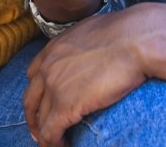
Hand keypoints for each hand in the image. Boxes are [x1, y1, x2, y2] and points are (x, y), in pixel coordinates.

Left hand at [24, 3, 165, 145]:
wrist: (135, 39)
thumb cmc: (124, 32)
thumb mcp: (92, 31)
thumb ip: (80, 44)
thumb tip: (88, 52)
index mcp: (54, 47)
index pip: (34, 74)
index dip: (37, 93)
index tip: (43, 105)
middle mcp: (48, 66)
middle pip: (30, 99)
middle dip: (34, 118)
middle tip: (41, 131)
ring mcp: (54, 86)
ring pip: (40, 119)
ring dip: (45, 134)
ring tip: (56, 144)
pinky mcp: (65, 106)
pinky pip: (50, 132)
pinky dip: (53, 144)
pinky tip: (64, 146)